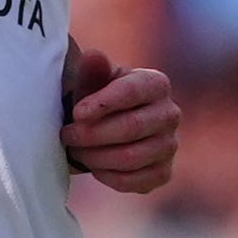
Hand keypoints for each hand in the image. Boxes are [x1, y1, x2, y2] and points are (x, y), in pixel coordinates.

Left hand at [59, 42, 180, 194]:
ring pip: (131, 157)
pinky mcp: (163, 172)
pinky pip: (134, 181)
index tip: (76, 113)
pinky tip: (93, 166)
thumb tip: (94, 57)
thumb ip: (93, 71)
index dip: (103, 103)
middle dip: (92, 134)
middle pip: (131, 128)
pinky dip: (107, 176)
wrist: (105, 129)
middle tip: (67, 135)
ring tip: (76, 150)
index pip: (134, 91)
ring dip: (95, 156)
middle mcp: (170, 113)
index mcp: (156, 83)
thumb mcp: (92, 82)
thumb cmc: (96, 100)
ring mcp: (170, 145)